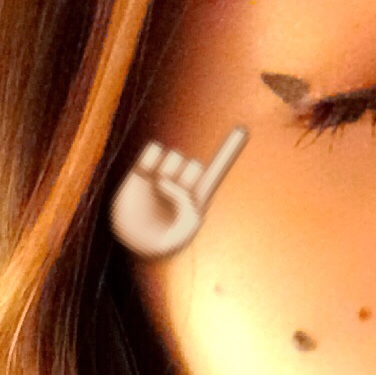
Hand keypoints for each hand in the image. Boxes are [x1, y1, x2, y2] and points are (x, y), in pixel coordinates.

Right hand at [110, 127, 248, 258]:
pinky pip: (153, 150)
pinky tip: (147, 172)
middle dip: (186, 179)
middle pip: (193, 165)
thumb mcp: (181, 232)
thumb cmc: (159, 245)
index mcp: (196, 197)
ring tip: (159, 189)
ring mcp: (160, 176)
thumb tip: (166, 182)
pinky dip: (152, 157)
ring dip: (169, 171)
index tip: (243, 129)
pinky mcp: (141, 173)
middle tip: (174, 197)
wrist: (132, 244)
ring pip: (175, 156)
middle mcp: (181, 184)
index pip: (216, 171)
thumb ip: (184, 206)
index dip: (230, 149)